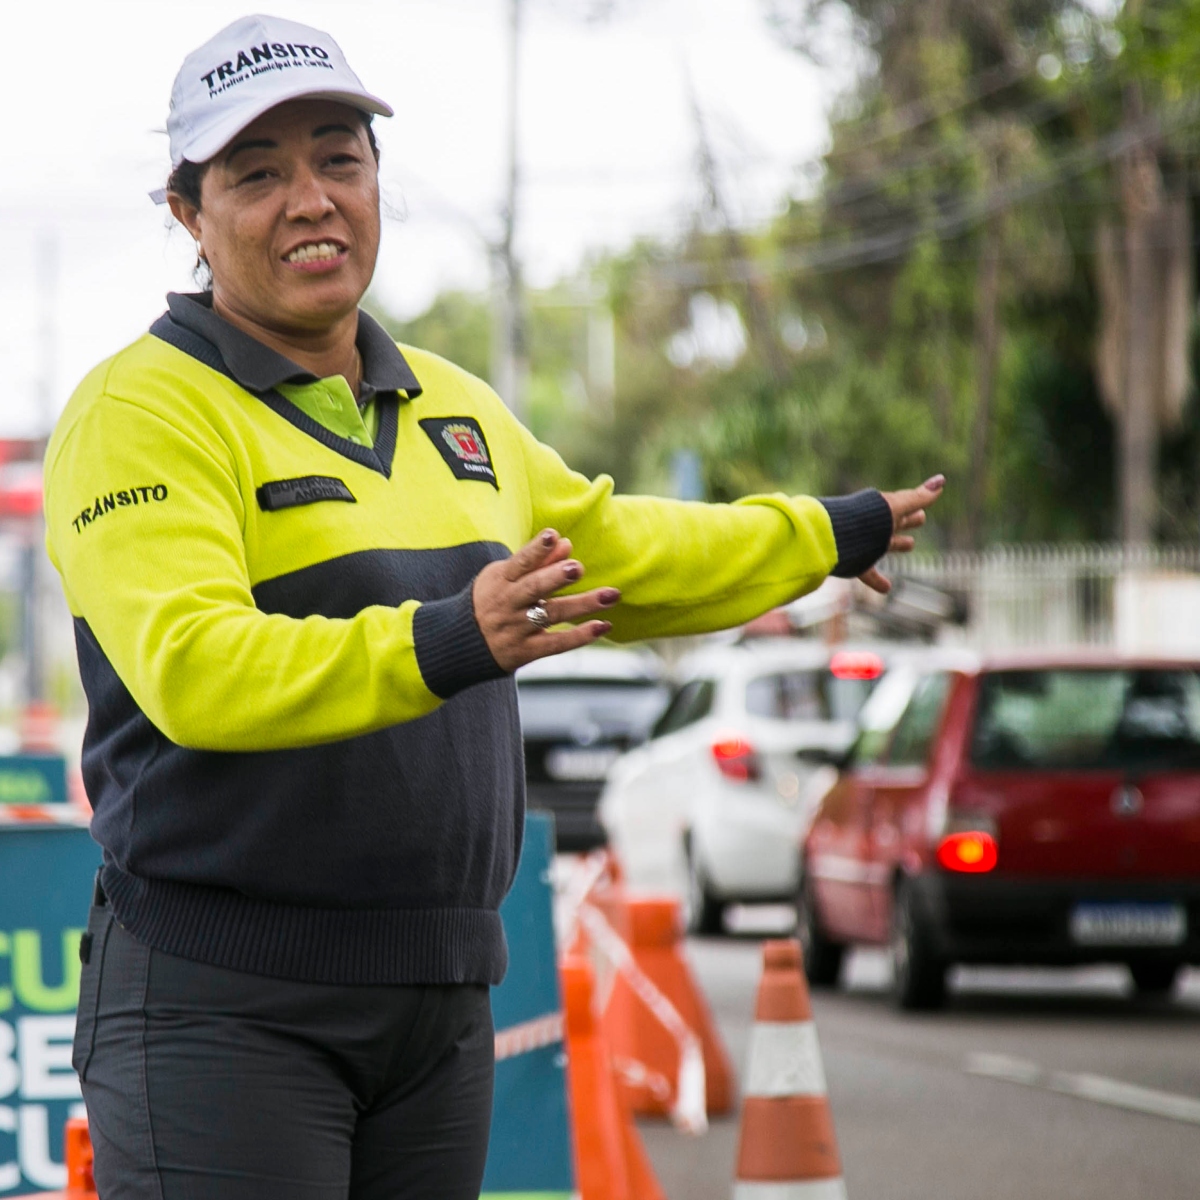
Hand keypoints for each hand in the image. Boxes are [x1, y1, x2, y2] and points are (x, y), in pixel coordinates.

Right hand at [473, 529, 620, 671]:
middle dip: (556, 577)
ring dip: (583, 605)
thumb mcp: (505, 577)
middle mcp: (508, 603)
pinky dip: (579, 636)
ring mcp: (516, 628)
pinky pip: (555, 644)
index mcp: (501, 580)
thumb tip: (567, 544)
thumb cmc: (491, 600)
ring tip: (611, 595)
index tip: (553, 536)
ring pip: (552, 614)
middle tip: (578, 567)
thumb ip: (537, 562)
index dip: (536, 550)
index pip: (520, 562)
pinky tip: (602, 625)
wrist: (459, 643)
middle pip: (534, 588)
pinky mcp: (525, 651)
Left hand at [858, 474, 944, 594]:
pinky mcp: (856, 563)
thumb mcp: (895, 507)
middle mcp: (875, 526)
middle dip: (907, 520)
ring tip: (909, 545)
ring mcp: (865, 545)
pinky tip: (887, 588)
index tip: (926, 507)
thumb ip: (918, 497)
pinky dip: (877, 581)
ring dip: (896, 543)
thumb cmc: (865, 518)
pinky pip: (869, 573)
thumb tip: (941, 480)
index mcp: (884, 512)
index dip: (916, 505)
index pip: (905, 506)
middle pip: (897, 523)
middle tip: (920, 518)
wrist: (834, 536)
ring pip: (885, 544)